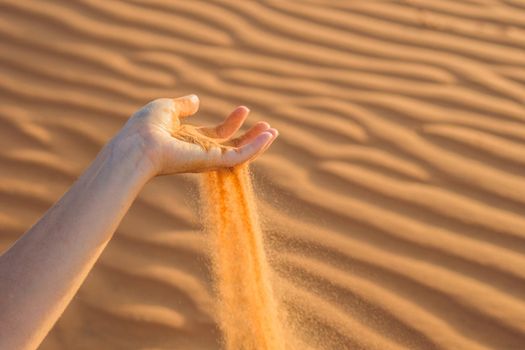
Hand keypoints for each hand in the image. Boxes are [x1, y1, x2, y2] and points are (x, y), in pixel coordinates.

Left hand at [114, 94, 277, 176]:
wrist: (137, 145)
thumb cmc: (145, 128)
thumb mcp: (166, 108)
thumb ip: (183, 105)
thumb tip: (196, 100)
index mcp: (189, 140)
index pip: (217, 134)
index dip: (232, 123)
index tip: (244, 109)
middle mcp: (200, 152)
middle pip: (232, 146)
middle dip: (250, 137)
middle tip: (268, 127)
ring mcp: (207, 158)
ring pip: (239, 154)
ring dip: (257, 143)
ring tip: (273, 131)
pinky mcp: (212, 161)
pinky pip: (239, 157)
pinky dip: (254, 148)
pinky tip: (268, 137)